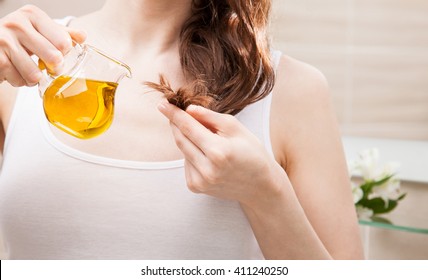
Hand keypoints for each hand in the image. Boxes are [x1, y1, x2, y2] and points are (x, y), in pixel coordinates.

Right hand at [0, 5, 85, 86]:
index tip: (58, 55)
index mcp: (33, 15)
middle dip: (55, 69)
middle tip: (50, 68)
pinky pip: (20, 80)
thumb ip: (62, 34)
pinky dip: (21, 82)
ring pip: (35, 74)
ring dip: (35, 79)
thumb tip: (83, 36)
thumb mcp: (41, 31)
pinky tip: (16, 72)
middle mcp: (17, 24)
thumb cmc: (19, 39)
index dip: (65, 55)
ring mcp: (3, 40)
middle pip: (53, 57)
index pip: (64, 42)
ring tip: (30, 70)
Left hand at [158, 101, 285, 206]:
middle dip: (176, 124)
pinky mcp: (196, 187)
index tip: (162, 104)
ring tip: (209, 141)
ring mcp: (200, 181)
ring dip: (188, 140)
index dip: (173, 114)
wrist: (260, 186)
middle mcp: (207, 168)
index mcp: (218, 151)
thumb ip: (210, 117)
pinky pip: (186, 163)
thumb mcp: (236, 128)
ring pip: (183, 150)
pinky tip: (208, 157)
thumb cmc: (252, 153)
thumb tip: (188, 110)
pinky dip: (192, 154)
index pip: (188, 127)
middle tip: (176, 112)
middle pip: (181, 139)